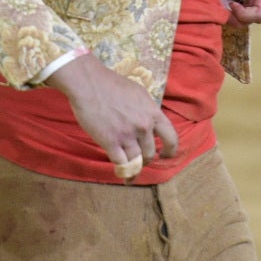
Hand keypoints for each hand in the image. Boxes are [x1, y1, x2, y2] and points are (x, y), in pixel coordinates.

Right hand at [45, 54, 177, 180]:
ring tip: (132, 172)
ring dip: (135, 168)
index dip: (170, 150)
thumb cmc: (111, 84)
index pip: (171, 137)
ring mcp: (127, 135)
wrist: (89, 84)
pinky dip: (123, 172)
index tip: (166, 155)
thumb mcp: (138, 94)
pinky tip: (122, 175)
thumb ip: (147, 110)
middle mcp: (143, 126)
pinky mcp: (110, 142)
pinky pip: (122, 164)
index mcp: (152, 113)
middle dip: (146, 159)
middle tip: (141, 160)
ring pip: (137, 161)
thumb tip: (150, 122)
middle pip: (151, 153)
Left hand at [220, 0, 260, 25]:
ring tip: (224, 1)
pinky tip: (230, 2)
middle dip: (233, 15)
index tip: (231, 3)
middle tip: (221, 2)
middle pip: (250, 21)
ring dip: (234, 15)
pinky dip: (238, 13)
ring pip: (249, 21)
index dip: (242, 13)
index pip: (258, 15)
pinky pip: (249, 17)